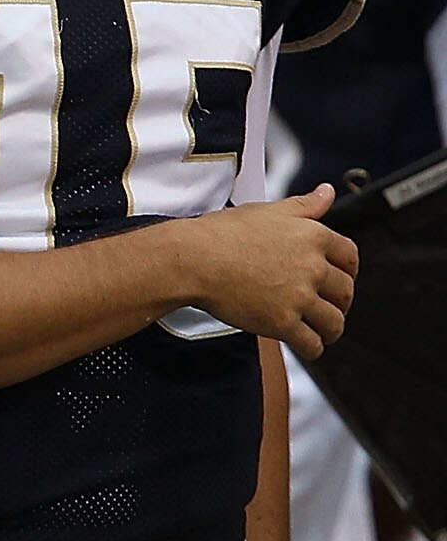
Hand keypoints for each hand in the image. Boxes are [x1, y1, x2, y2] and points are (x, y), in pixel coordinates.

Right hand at [177, 183, 358, 358]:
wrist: (192, 260)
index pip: (350, 257)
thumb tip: (327, 192)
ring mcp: (299, 297)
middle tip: (330, 308)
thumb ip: (304, 205)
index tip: (340, 280)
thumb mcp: (267, 211)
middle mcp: (312, 267)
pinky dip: (313, 348)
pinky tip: (307, 346)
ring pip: (333, 321)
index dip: (349, 272)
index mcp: (314, 236)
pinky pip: (311, 343)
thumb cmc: (221, 234)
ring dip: (331, 329)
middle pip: (345, 292)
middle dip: (340, 302)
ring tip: (323, 332)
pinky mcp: (282, 322)